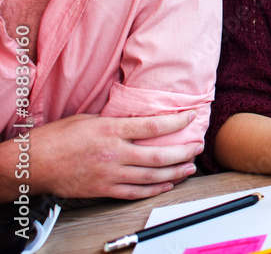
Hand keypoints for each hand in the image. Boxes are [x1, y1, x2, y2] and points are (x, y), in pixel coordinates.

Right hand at [16, 111, 200, 199]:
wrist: (32, 164)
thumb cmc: (57, 138)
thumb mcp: (89, 118)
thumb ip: (116, 121)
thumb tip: (138, 118)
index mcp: (111, 130)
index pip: (154, 127)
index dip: (178, 123)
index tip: (192, 117)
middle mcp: (114, 154)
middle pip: (159, 156)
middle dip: (184, 151)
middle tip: (198, 146)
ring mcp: (109, 175)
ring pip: (151, 177)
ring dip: (175, 172)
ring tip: (190, 167)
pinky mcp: (102, 190)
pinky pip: (134, 193)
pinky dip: (154, 189)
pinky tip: (167, 184)